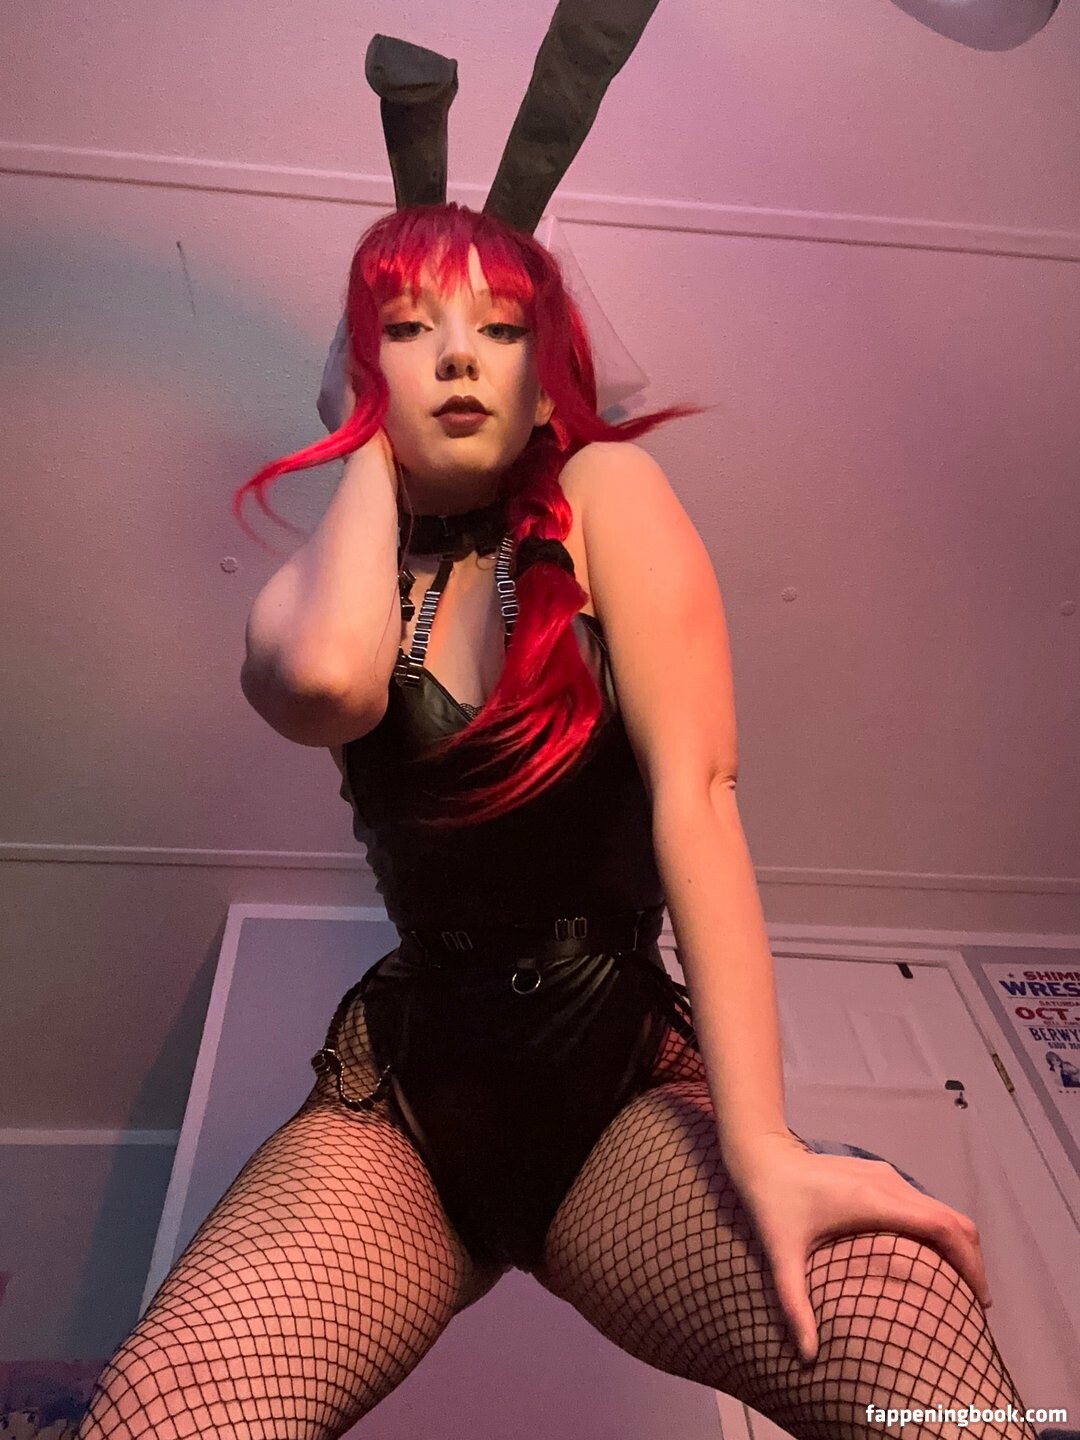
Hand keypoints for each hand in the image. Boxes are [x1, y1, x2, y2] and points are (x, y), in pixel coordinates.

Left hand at [725, 1130, 991, 1366]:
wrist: (761, 1153)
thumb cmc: (772, 1203)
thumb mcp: (781, 1255)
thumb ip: (795, 1304)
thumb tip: (807, 1356)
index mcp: (875, 1201)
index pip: (942, 1228)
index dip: (969, 1263)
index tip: (979, 1301)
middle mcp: (889, 1184)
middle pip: (952, 1219)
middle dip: (972, 1260)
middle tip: (974, 1306)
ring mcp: (886, 1176)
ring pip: (941, 1209)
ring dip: (956, 1245)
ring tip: (957, 1289)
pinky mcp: (880, 1174)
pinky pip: (923, 1204)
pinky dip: (939, 1231)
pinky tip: (929, 1260)